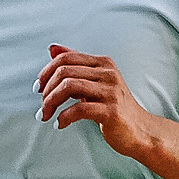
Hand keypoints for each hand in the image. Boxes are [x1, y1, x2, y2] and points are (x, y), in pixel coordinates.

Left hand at [36, 45, 159, 162]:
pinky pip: (79, 109)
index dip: (47, 71)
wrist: (140, 130)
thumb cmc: (114, 107)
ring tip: (45, 115)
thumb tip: (52, 48)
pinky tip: (59, 124)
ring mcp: (111, 91)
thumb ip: (75, 65)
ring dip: (51, 102)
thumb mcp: (94, 82)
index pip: (67, 58)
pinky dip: (63, 117)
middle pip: (65, 72)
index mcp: (103, 63)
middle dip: (46, 90)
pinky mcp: (111, 111)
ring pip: (69, 87)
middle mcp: (108, 73)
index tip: (38, 88)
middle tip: (42, 106)